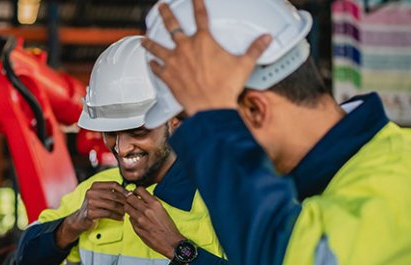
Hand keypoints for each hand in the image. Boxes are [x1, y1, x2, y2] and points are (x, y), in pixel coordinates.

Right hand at [56, 182, 128, 246]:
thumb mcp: (99, 195)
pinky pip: (108, 214)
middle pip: (114, 195)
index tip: (131, 196)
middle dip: (124, 201)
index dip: (124, 190)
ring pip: (112, 205)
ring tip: (126, 213)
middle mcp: (91, 192)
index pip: (113, 184)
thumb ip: (111, 192)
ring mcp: (90, 203)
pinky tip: (120, 218)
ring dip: (121, 210)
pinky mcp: (91, 213)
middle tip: (130, 206)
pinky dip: (116, 216)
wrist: (81, 218)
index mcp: (95, 185)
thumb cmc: (94, 206)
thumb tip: (129, 192)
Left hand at [124, 187, 185, 257]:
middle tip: (131, 201)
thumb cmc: (168, 227)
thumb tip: (141, 198)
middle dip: (129, 198)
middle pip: (129, 198)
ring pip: (126, 208)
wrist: (170, 242)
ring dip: (128, 208)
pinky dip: (132, 218)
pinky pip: (130, 219)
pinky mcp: (136, 228)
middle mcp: (146, 210)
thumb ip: (151, 203)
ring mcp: (140, 219)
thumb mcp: (162, 210)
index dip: (135, 191)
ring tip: (133, 210)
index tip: (135, 193)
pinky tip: (138, 221)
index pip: (139, 190)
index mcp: (155, 204)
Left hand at [141, 0, 271, 114]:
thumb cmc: (226, 86)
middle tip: (160, 6)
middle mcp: (186, 48)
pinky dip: (153, 65)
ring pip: (157, 47)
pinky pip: (157, 68)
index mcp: (203, 41)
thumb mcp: (244, 65)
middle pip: (172, 26)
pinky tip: (150, 63)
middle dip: (166, 14)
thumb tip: (266, 39)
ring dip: (150, 42)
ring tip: (144, 38)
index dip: (196, 3)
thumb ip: (254, 49)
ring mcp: (174, 62)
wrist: (211, 107)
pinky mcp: (168, 76)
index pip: (200, 16)